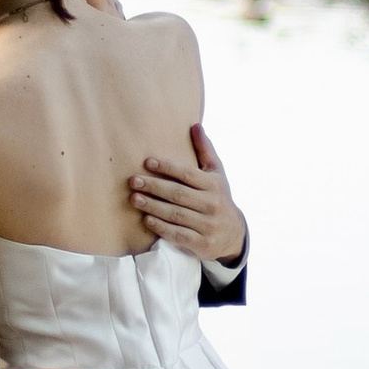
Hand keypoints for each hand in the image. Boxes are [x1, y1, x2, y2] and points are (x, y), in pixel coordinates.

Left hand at [129, 124, 245, 266]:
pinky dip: (161, 228)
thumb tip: (195, 125)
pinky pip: (178, 235)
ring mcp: (207, 225)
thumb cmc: (218, 198)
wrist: (234, 235)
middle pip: (178, 194)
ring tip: (134, 199)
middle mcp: (211, 205)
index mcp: (214, 185)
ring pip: (176, 215)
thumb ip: (205, 151)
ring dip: (153, 206)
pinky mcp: (202, 244)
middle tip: (134, 181)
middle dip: (154, 187)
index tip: (147, 162)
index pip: (188, 174)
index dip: (167, 167)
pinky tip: (147, 220)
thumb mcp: (216, 174)